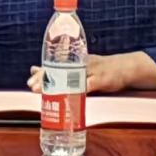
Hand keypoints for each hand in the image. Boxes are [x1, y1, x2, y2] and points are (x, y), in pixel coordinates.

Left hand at [29, 54, 146, 94]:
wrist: (124, 67)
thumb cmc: (99, 68)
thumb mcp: (78, 67)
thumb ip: (57, 69)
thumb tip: (34, 70)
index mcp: (74, 61)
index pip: (55, 65)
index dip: (42, 72)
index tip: (30, 78)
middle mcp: (80, 63)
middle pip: (60, 69)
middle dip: (46, 78)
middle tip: (33, 86)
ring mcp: (91, 70)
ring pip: (72, 76)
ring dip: (58, 84)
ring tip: (45, 92)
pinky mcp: (102, 78)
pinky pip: (90, 84)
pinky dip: (80, 89)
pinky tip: (72, 94)